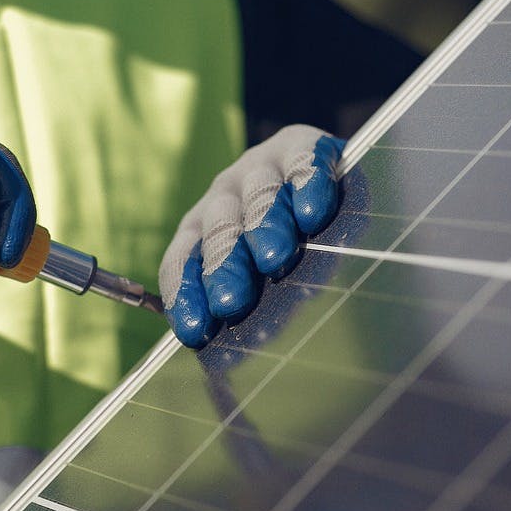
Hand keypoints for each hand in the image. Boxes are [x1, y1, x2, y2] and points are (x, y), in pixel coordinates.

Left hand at [158, 125, 343, 347]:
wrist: (329, 184)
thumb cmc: (291, 251)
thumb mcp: (261, 283)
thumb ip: (245, 310)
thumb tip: (226, 365)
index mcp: (201, 229)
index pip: (182, 260)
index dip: (185, 293)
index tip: (196, 330)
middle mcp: (224, 195)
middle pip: (218, 229)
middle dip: (223, 266)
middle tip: (231, 300)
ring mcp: (261, 167)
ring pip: (258, 196)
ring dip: (263, 225)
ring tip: (274, 257)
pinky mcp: (302, 145)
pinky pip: (302, 160)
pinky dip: (306, 182)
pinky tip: (313, 210)